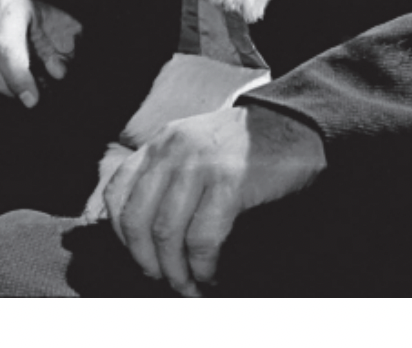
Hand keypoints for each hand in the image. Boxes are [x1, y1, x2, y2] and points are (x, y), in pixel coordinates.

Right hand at [0, 0, 81, 106]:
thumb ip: (63, 52)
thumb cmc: (43, 23)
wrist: (27, 14)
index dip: (18, 78)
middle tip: (26, 96)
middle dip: (9, 89)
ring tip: (13, 89)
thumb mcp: (63, 31)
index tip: (32, 99)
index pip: (6, 49)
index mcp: (10, 9)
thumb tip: (57, 72)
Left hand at [104, 104, 325, 296]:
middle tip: (164, 280)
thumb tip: (145, 229)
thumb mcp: (195, 144)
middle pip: (138, 220)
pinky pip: (203, 238)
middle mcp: (174, 150)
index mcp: (162, 143)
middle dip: (147, 261)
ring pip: (167, 234)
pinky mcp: (230, 182)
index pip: (117, 193)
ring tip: (190, 286)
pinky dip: (203, 266)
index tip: (140, 256)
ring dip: (176, 272)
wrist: (294, 124)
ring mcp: (201, 164)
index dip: (122, 235)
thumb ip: (168, 172)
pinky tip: (211, 274)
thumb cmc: (246, 145)